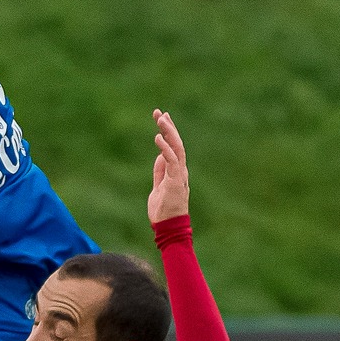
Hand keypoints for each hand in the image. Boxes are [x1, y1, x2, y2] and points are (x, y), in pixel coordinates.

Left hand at [147, 109, 190, 223]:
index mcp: (176, 171)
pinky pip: (172, 160)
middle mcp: (180, 171)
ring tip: (160, 119)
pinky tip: (158, 138)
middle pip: (177, 144)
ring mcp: (179, 175)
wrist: (168, 228)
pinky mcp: (175, 181)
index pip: (174, 147)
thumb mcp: (158, 187)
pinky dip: (165, 148)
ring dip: (169, 133)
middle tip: (159, 113)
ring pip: (177, 148)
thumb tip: (159, 157)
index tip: (161, 118)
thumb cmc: (163, 211)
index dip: (168, 132)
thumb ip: (160, 172)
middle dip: (168, 127)